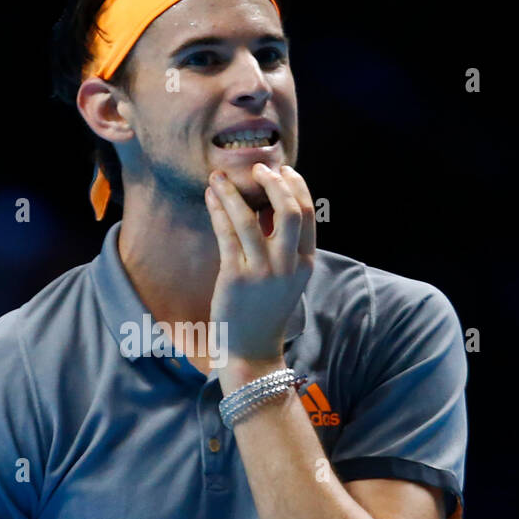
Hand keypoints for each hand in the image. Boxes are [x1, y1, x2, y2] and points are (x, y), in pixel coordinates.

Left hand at [204, 162, 315, 383]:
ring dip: (234, 192)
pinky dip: (218, 210)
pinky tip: (211, 197)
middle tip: (257, 168)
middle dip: (273, 182)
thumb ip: (283, 244)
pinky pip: (227, 234)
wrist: (251, 350)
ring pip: (251, 219)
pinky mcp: (236, 278)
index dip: (295, 186)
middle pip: (289, 210)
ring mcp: (262, 272)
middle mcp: (288, 266)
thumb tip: (269, 205)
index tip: (281, 170)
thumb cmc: (265, 309)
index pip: (307, 213)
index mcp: (305, 262)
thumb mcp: (286, 276)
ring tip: (220, 177)